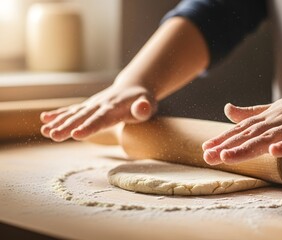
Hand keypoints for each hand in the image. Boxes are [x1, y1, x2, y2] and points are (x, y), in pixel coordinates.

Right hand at [40, 83, 156, 141]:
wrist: (134, 87)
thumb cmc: (144, 100)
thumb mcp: (149, 104)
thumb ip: (144, 108)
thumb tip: (142, 108)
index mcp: (115, 108)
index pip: (101, 119)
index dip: (89, 127)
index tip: (76, 135)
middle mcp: (100, 105)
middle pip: (82, 117)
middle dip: (67, 126)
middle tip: (53, 135)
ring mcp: (93, 104)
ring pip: (74, 114)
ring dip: (59, 122)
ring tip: (45, 131)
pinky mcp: (89, 106)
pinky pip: (72, 110)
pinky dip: (59, 113)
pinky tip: (44, 119)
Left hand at [202, 92, 281, 164]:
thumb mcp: (275, 109)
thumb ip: (251, 113)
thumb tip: (227, 110)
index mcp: (267, 118)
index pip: (241, 130)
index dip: (223, 139)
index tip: (206, 149)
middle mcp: (276, 121)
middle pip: (249, 135)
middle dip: (227, 146)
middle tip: (208, 156)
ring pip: (268, 138)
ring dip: (247, 147)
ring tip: (227, 156)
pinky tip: (274, 151)